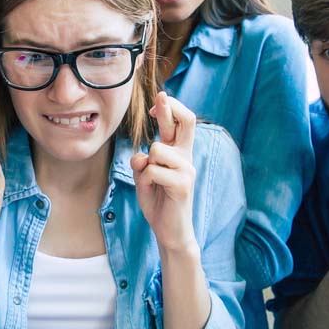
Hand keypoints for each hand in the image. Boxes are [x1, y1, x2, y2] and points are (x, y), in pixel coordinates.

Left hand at [131, 92, 197, 251]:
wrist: (170, 231)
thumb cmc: (158, 201)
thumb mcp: (144, 176)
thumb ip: (142, 162)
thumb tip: (141, 153)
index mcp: (179, 152)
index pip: (182, 122)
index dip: (170, 107)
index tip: (156, 102)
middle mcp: (186, 157)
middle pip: (187, 121)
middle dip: (170, 107)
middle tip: (160, 97)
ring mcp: (187, 170)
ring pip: (157, 149)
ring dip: (144, 165)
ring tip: (151, 182)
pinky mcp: (183, 184)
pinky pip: (153, 170)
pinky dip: (144, 181)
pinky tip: (152, 192)